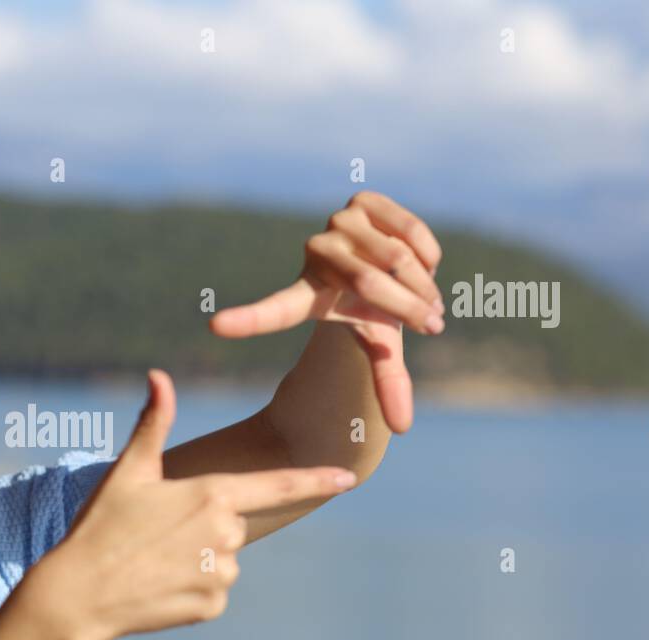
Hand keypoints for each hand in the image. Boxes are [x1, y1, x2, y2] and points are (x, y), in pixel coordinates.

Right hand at [31, 368, 356, 639]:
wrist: (80, 595)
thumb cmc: (101, 526)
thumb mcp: (128, 471)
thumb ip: (154, 422)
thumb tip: (158, 375)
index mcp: (212, 495)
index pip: (277, 485)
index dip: (316, 480)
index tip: (350, 475)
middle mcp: (225, 534)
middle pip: (232, 523)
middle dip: (202, 525)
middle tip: (156, 533)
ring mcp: (221, 574)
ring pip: (222, 559)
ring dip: (197, 558)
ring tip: (152, 560)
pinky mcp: (212, 606)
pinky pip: (212, 591)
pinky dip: (189, 589)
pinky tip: (158, 588)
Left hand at [208, 190, 443, 433]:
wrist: (392, 262)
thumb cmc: (375, 310)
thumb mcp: (380, 343)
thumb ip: (388, 382)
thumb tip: (403, 430)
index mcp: (305, 296)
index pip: (274, 312)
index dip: (247, 320)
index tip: (215, 326)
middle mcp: (314, 255)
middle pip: (370, 285)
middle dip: (409, 307)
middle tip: (433, 324)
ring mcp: (337, 223)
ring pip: (395, 257)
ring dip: (423, 283)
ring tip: (429, 299)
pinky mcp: (363, 200)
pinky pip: (409, 230)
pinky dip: (427, 253)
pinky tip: (423, 262)